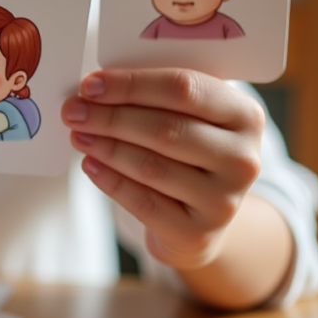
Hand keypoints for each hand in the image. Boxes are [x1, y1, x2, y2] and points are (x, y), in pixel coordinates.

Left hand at [61, 68, 264, 270]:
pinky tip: (90, 165)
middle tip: (73, 111)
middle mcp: (243, 158)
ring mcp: (224, 199)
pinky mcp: (199, 232)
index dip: (131, 85)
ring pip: (151, 166)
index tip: (90, 85)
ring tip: (77, 135)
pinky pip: (144, 202)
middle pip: (165, 129)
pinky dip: (111, 181)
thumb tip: (95, 86)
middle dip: (110, 117)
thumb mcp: (190, 118)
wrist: (205, 218)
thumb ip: (156, 96)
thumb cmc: (189, 152)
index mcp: (244, 115)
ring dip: (106, 147)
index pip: (183, 89)